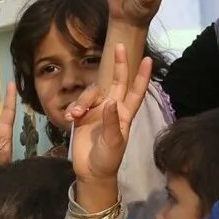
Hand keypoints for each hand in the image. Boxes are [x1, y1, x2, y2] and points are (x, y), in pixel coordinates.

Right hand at [66, 36, 154, 188]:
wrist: (91, 172)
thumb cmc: (108, 159)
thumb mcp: (113, 142)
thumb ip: (111, 122)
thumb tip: (110, 101)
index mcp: (125, 114)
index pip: (136, 92)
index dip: (142, 76)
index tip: (148, 59)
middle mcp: (112, 109)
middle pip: (116, 82)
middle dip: (118, 64)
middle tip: (118, 46)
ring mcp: (96, 112)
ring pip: (91, 93)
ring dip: (82, 100)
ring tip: (76, 114)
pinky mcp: (81, 118)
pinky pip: (76, 105)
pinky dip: (73, 109)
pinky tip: (70, 118)